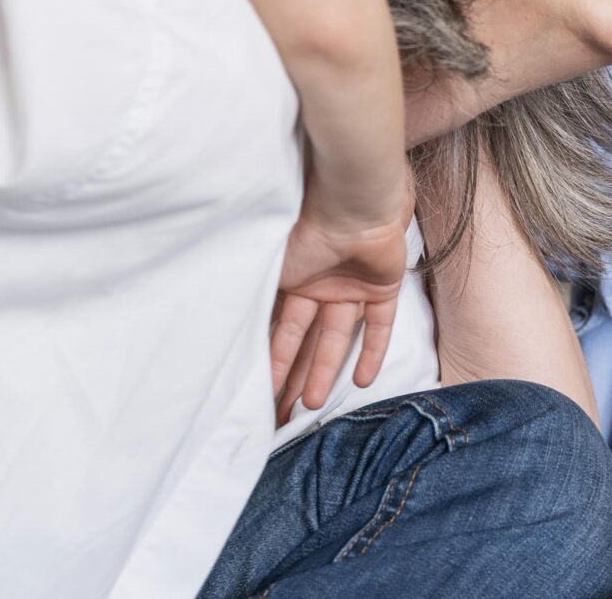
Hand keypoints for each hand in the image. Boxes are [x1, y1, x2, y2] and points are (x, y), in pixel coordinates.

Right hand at [268, 170, 414, 418]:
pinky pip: (379, 325)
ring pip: (338, 337)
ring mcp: (351, 285)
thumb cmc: (306, 225)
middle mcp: (321, 284)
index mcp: (294, 278)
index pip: (281, 328)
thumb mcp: (271, 262)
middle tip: (284, 410)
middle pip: (307, 339)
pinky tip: (362, 381)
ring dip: (325, 369)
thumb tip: (229, 323)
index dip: (272, 360)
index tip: (261, 391)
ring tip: (312, 404)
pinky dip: (372, 351)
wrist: (352, 200)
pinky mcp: (382, 285)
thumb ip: (259, 292)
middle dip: (295, 374)